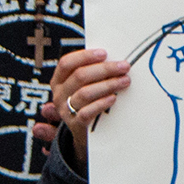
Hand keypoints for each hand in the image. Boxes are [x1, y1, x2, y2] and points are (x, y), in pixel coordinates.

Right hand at [49, 48, 130, 163]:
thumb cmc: (86, 102)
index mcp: (59, 81)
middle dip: (104, 69)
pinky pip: (87, 112)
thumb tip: (111, 58)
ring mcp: (65, 109)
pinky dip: (101, 103)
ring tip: (124, 81)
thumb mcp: (82, 86)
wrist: (83, 130)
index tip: (104, 53)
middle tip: (123, 67)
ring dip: (107, 85)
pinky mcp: (75, 124)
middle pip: (79, 76)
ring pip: (85, 93)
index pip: (67, 63)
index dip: (85, 56)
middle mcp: (59, 94)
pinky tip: (113, 98)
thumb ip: (90, 72)